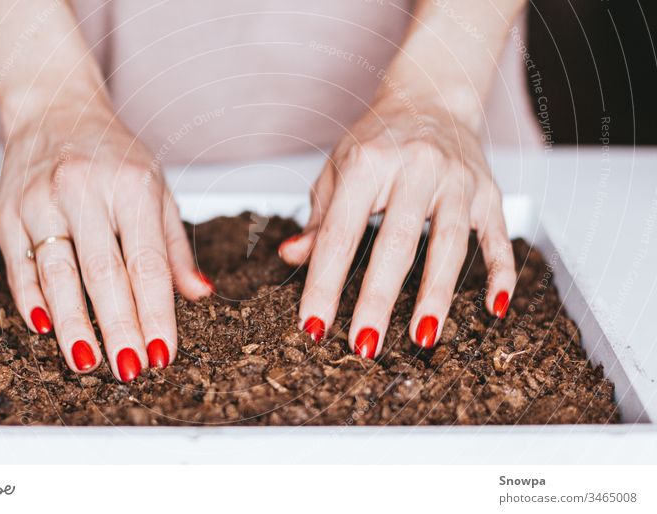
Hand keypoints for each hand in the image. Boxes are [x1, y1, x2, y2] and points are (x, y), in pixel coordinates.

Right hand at [0, 98, 213, 379]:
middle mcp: (84, 191)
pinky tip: (44, 330)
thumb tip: (199, 293)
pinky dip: (30, 301)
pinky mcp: (8, 213)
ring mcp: (40, 201)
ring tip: (88, 362)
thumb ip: (175, 245)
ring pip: (57, 275)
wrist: (54, 107)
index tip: (163, 352)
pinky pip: (20, 266)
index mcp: (131, 186)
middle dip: (118, 328)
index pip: (147, 263)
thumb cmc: (112, 152)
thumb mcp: (157, 188)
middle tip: (130, 370)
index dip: (155, 313)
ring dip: (73, 325)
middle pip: (103, 274)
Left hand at [279, 96, 515, 357]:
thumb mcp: (338, 169)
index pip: (341, 234)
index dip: (325, 282)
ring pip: (449, 244)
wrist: (432, 98)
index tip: (314, 324)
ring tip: (423, 337)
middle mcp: (416, 168)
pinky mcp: (489, 193)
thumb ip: (320, 217)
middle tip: (364, 344)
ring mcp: (458, 181)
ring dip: (437, 294)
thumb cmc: (378, 139)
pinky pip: (498, 238)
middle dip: (379, 298)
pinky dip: (500, 274)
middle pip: (396, 243)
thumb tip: (292, 256)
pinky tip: (493, 309)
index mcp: (368, 163)